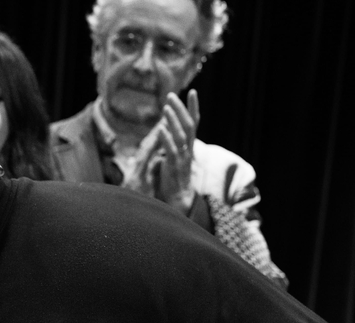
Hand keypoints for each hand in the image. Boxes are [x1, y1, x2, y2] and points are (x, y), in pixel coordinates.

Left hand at [150, 90, 199, 211]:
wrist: (179, 199)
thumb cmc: (175, 178)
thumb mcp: (175, 158)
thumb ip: (172, 145)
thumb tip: (165, 133)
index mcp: (189, 146)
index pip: (194, 122)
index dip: (193, 107)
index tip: (192, 91)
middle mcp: (188, 149)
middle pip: (188, 125)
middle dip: (181, 109)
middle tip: (171, 95)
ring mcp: (182, 158)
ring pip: (181, 135)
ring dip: (173, 121)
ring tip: (165, 108)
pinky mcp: (174, 167)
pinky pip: (171, 150)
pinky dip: (166, 139)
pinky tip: (160, 129)